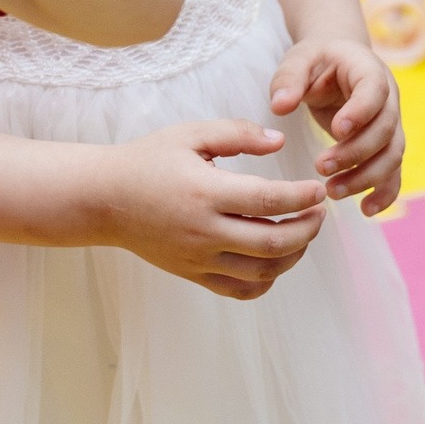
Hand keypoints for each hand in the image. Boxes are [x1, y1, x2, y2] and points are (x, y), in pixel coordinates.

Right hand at [94, 120, 328, 298]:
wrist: (105, 199)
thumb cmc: (149, 160)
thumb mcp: (190, 134)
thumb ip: (237, 133)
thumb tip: (279, 141)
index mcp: (205, 192)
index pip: (268, 201)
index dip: (302, 197)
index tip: (318, 190)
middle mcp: (204, 231)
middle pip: (273, 243)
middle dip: (307, 230)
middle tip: (319, 214)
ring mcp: (198, 258)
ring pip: (261, 271)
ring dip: (293, 256)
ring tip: (303, 234)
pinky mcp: (193, 274)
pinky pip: (239, 290)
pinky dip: (266, 281)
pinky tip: (275, 260)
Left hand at [270, 37, 403, 214]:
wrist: (337, 63)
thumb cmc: (317, 61)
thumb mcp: (299, 59)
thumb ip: (289, 79)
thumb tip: (280, 106)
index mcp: (369, 70)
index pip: (375, 91)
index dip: (360, 113)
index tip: (336, 130)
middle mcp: (389, 98)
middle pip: (385, 130)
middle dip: (355, 153)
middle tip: (321, 168)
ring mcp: (392, 123)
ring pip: (392, 155)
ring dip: (366, 177)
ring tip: (332, 192)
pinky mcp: (386, 146)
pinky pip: (395, 172)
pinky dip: (385, 194)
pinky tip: (366, 210)